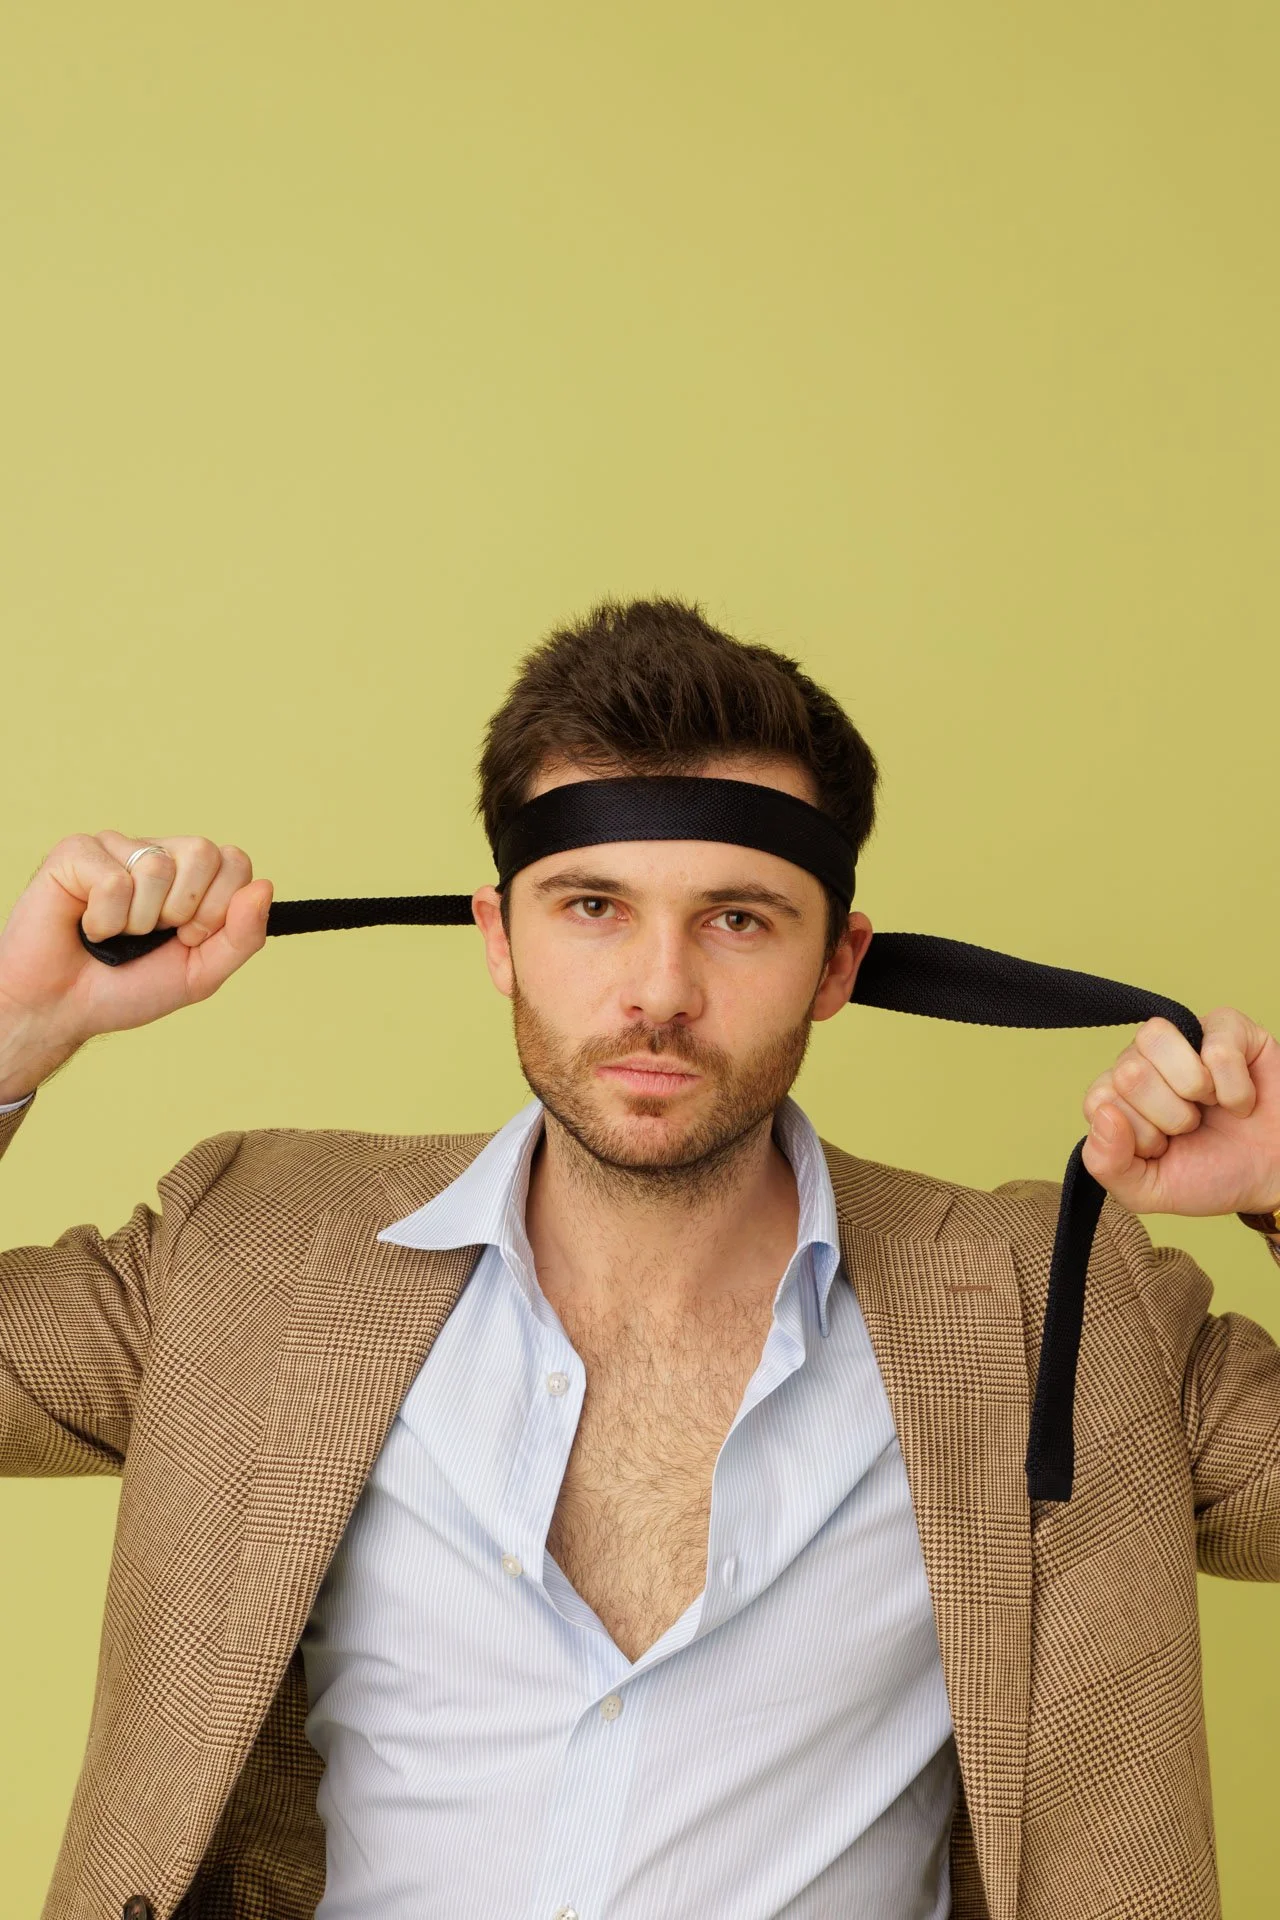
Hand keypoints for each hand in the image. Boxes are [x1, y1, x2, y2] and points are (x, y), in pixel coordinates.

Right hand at [0, 832, 272, 1100]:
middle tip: (151, 935)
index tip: (188, 938)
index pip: (235, 862)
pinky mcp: (77, 852)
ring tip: (114, 934)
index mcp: (190, 877)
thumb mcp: (199, 973)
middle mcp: (155, 854)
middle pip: (204, 852)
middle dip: (184, 911)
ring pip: (158, 867)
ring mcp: (116, 848)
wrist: (63, 1009)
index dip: (218, 909)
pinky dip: (104, 920)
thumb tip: (265, 886)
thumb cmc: (126, 988)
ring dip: (138, 921)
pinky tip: (87, 926)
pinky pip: (114, 880)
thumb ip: (241, 935)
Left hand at [1080, 1008, 1279, 1216]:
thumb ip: (1108, 1165)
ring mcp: (1183, 1038)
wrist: (1275, 1176)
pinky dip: (1236, 1090)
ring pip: (1154, 1039)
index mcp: (1118, 1094)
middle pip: (1128, 1072)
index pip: (1099, 1098)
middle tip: (1192, 1128)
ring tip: (1210, 1106)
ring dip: (1192, 1089)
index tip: (1164, 1148)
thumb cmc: (1213, 1174)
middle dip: (1169, 1117)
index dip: (1138, 1133)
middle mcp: (1143, 1059)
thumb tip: (1104, 1115)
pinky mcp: (1226, 1027)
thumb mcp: (1150, 1189)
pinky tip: (1241, 1101)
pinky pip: (1216, 1048)